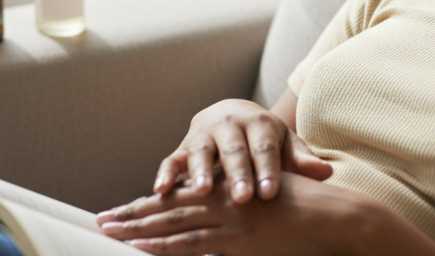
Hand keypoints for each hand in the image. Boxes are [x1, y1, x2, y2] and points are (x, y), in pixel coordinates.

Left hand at [98, 171, 368, 255]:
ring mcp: (231, 218)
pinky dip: (164, 244)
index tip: (123, 209)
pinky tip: (140, 244)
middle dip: (133, 214)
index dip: (150, 202)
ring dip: (138, 227)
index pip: (182, 195)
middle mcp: (226, 199)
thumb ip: (243, 204)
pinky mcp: (239, 238)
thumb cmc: (306, 207)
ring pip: (175, 221)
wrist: (333, 213)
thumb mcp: (270, 196)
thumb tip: (219, 212)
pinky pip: (194, 242)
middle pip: (170, 206)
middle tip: (101, 220)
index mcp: (231, 188)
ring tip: (110, 230)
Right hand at [152, 99, 331, 203]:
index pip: (265, 148)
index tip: (270, 193)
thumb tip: (327, 171)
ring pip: (201, 152)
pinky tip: (161, 191)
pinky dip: (165, 174)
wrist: (234, 115)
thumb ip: (301, 159)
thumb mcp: (285, 145)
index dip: (267, 170)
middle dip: (238, 173)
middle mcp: (229, 124)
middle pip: (234, 150)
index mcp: (259, 123)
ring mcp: (203, 135)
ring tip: (203, 191)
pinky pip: (171, 160)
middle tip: (242, 197)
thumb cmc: (265, 139)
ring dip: (201, 172)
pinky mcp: (182, 147)